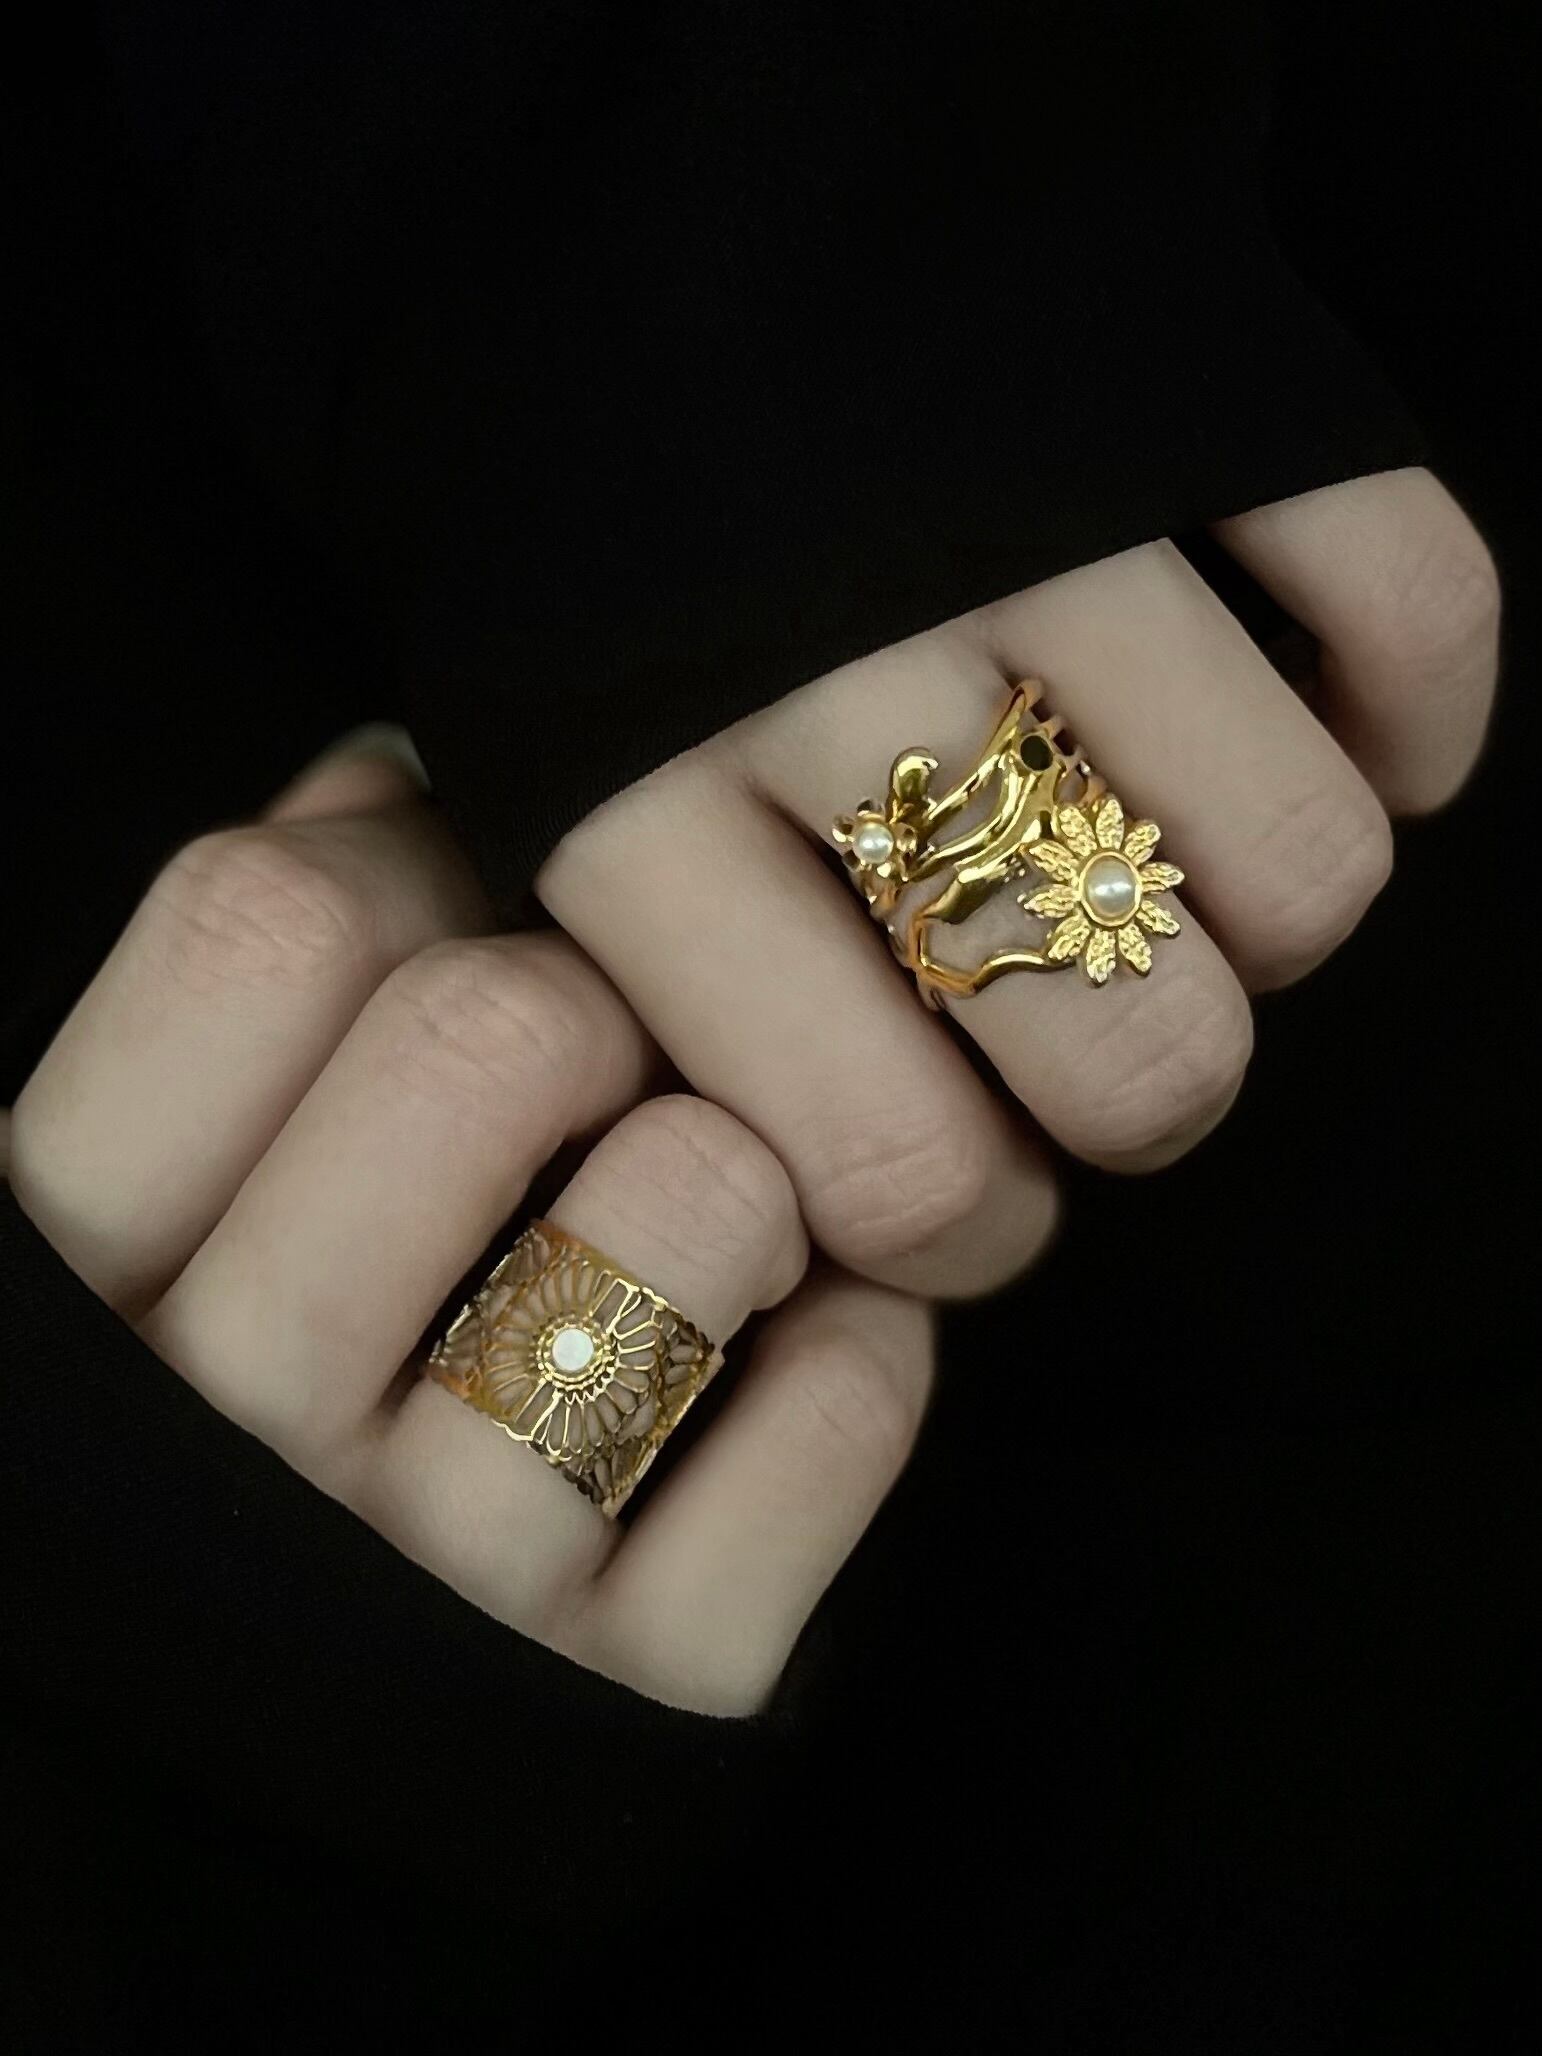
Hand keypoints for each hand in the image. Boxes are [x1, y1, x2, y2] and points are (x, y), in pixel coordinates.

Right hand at [6, 749, 931, 1713]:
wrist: (335, 1742)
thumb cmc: (283, 1393)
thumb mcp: (190, 1195)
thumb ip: (262, 994)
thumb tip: (393, 773)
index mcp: (85, 1281)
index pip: (257, 923)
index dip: (402, 865)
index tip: (458, 919)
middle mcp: (232, 1439)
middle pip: (494, 1024)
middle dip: (595, 1002)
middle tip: (609, 1074)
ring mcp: (444, 1581)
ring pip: (702, 1187)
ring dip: (741, 1172)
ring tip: (704, 1235)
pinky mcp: (645, 1687)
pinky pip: (849, 1403)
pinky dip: (862, 1348)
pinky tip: (786, 1365)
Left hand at [537, 468, 1497, 1296]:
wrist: (610, 193)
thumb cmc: (565, 548)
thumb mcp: (524, 777)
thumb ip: (674, 988)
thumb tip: (918, 1180)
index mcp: (627, 792)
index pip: (892, 1160)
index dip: (976, 1234)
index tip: (979, 1198)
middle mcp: (834, 661)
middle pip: (1142, 1054)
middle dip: (1153, 1101)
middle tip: (1103, 1051)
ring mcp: (1031, 510)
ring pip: (1308, 865)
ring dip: (1281, 921)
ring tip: (1193, 879)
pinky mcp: (1183, 376)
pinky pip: (1416, 605)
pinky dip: (1416, 709)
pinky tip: (1345, 738)